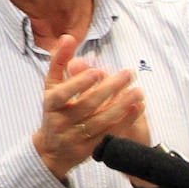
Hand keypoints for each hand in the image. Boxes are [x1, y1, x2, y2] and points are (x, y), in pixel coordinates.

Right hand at [33, 35, 145, 179]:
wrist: (51, 150)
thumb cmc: (54, 111)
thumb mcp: (51, 87)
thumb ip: (59, 62)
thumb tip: (68, 37)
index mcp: (50, 105)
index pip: (62, 95)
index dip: (79, 84)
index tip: (98, 72)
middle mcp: (60, 122)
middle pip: (86, 106)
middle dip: (109, 89)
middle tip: (128, 74)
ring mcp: (75, 137)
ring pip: (100, 121)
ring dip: (121, 106)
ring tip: (138, 91)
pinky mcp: (89, 148)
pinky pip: (109, 133)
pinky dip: (125, 120)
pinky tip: (137, 108)